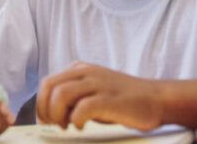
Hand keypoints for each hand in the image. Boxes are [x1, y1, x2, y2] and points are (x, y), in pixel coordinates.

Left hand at [37, 62, 164, 130]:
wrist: (156, 98)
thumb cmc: (122, 100)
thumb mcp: (93, 90)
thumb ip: (74, 95)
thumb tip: (51, 113)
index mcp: (80, 69)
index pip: (47, 83)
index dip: (41, 104)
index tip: (47, 121)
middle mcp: (87, 72)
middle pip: (49, 86)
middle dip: (45, 110)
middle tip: (55, 125)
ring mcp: (99, 84)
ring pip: (61, 94)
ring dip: (58, 115)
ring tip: (67, 126)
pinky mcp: (110, 99)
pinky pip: (83, 108)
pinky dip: (76, 120)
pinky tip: (82, 127)